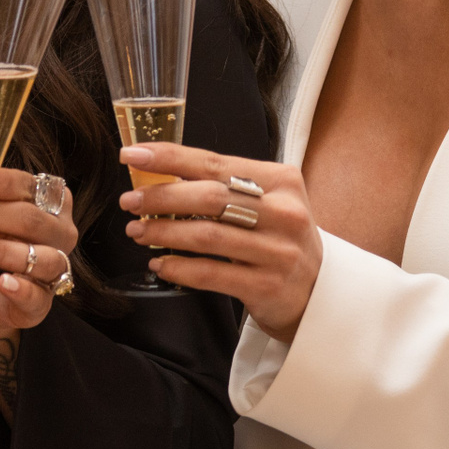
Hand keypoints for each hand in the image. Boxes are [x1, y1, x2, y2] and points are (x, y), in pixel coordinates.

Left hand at [0, 157, 77, 333]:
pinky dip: (22, 289)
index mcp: (46, 202)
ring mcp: (54, 269)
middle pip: (30, 218)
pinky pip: (38, 296)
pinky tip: (3, 282)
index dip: (0, 181)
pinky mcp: (41, 303)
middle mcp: (59, 232)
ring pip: (39, 255)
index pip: (28, 185)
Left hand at [118, 142, 319, 343]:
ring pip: (206, 236)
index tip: (132, 155)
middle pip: (209, 198)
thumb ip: (224, 186)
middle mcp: (284, 213)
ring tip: (137, 231)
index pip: (215, 162)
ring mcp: (278, 252)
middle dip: (160, 197)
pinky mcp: (267, 286)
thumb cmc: (279, 238)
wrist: (318, 292)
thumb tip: (160, 174)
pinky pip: (211, 274)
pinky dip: (179, 268)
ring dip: (163, 232)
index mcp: (281, 181)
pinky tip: (160, 264)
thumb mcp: (266, 202)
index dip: (168, 157)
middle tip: (130, 201)